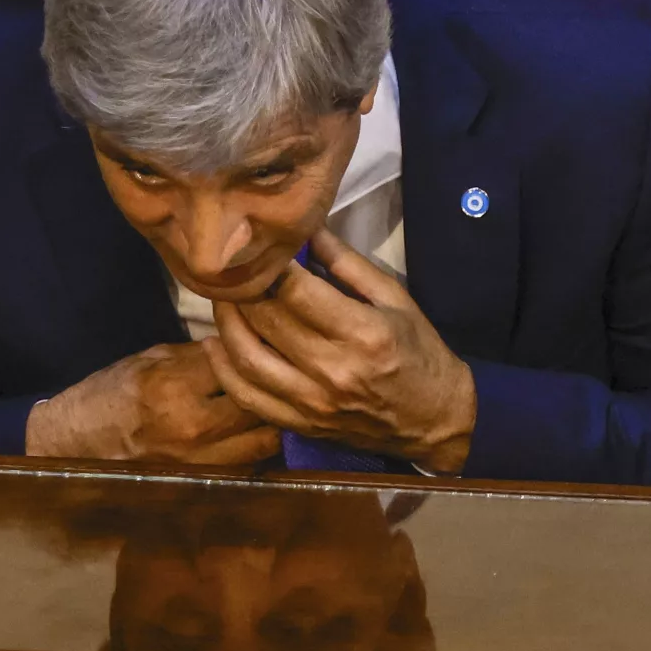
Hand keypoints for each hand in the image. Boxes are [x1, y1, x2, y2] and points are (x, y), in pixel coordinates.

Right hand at [26, 341, 282, 466]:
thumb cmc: (107, 395)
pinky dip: (254, 448)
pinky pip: (247, 464)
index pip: (238, 364)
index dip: (251, 353)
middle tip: (272, 377)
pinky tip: (248, 434)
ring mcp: (200, 460)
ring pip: (266, 441)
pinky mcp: (201, 481)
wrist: (73, 443)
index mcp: (173, 387)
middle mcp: (193, 427)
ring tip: (266, 407)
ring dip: (270, 422)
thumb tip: (238, 348)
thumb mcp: (147, 360)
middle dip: (268, 388)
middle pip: (261, 404)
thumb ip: (196, 356)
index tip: (260, 346)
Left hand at [209, 228, 476, 472]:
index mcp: (362, 333)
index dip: (267, 264)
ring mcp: (313, 401)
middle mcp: (333, 369)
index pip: (295, 291)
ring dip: (224, 322)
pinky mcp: (301, 423)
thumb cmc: (419, 352)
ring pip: (246, 357)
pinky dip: (223, 368)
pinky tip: (213, 343)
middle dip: (240, 287)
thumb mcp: (396, 300)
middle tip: (227, 265)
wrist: (437, 421)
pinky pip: (247, 396)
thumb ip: (348, 264)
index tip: (252, 243)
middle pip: (265, 319)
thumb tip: (305, 227)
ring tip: (220, 297)